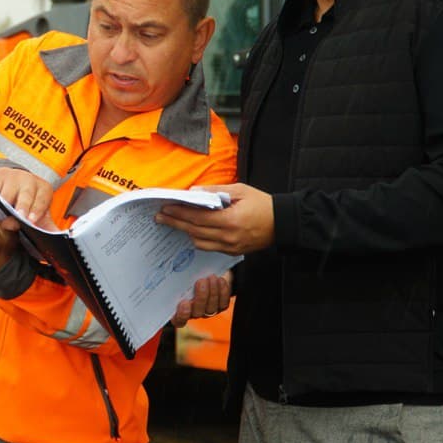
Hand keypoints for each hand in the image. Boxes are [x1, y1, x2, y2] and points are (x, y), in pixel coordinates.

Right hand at [0, 166, 56, 228]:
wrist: (17, 181)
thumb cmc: (30, 201)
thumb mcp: (41, 212)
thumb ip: (48, 227)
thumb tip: (59, 239)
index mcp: (44, 189)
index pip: (42, 200)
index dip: (37, 210)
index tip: (31, 221)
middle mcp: (30, 181)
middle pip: (26, 195)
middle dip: (22, 207)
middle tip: (19, 217)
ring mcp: (14, 177)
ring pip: (8, 193)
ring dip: (4, 205)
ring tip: (0, 216)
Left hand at [156, 183, 273, 255]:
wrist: (283, 223)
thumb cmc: (262, 203)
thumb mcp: (240, 190)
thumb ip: (216, 191)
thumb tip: (194, 192)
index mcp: (230, 220)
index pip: (197, 217)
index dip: (179, 213)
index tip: (165, 208)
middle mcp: (228, 237)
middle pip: (194, 231)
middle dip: (175, 223)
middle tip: (159, 217)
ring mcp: (230, 247)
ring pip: (199, 242)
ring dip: (186, 232)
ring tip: (174, 222)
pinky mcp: (233, 252)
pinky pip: (210, 247)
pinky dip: (199, 238)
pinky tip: (192, 230)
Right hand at [170, 271, 232, 327]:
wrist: (203, 274)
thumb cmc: (185, 276)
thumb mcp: (178, 279)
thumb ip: (176, 281)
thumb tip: (167, 271)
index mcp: (179, 310)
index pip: (179, 320)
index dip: (182, 314)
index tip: (183, 302)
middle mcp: (193, 314)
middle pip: (197, 312)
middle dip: (201, 297)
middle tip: (201, 281)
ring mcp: (207, 311)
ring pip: (211, 308)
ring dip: (213, 292)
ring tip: (211, 278)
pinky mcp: (220, 307)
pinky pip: (223, 303)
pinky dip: (223, 291)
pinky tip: (220, 280)